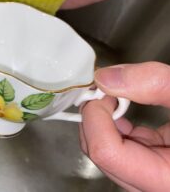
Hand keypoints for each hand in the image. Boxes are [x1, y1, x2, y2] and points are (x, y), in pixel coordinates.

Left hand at [79, 62, 169, 191]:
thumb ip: (155, 83)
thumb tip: (107, 78)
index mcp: (169, 179)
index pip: (108, 155)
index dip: (95, 119)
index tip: (100, 93)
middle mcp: (158, 186)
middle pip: (101, 157)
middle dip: (95, 120)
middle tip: (104, 92)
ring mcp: (153, 178)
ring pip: (107, 156)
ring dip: (103, 124)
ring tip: (115, 99)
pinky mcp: (154, 167)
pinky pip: (122, 152)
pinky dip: (116, 129)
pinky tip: (124, 112)